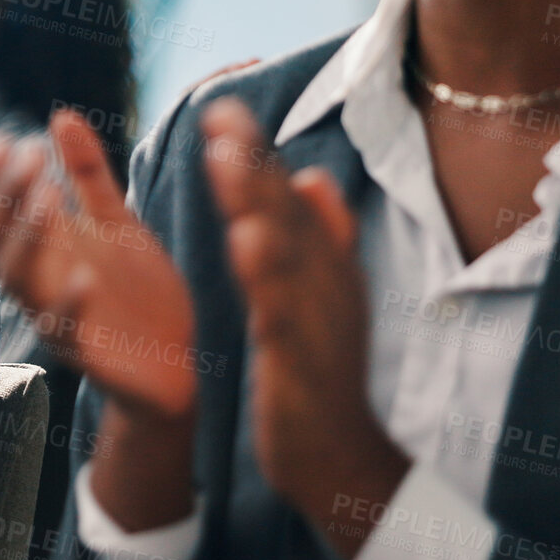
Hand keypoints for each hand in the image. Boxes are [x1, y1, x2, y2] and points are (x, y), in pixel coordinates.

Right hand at [0, 110, 196, 419]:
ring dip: (26, 238)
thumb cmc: (138, 292)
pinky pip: (62, 330)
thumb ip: (87, 173)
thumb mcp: (116, 222)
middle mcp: (36, 279)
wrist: (177, 363)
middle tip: (32, 157)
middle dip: (6, 196)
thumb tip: (59, 114)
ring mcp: (53, 315)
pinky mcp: (84, 352)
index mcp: (41, 247)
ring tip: (47, 198)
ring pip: (16, 279)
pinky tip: (85, 276)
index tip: (6, 139)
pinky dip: (68, 303)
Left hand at [200, 99, 406, 559]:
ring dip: (258, 203)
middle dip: (254, 160)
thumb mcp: (321, 296)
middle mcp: (325, 283)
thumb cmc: (320, 370)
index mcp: (321, 266)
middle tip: (222, 111)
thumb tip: (311, 176)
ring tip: (227, 160)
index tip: (222, 104)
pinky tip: (245, 246)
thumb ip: (317, 237)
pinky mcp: (302, 361)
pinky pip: (284, 313)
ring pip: (287, 253)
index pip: (286, 199)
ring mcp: (317, 321)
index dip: (256, 152)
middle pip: (288, 213)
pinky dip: (268, 279)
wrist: (337, 454)